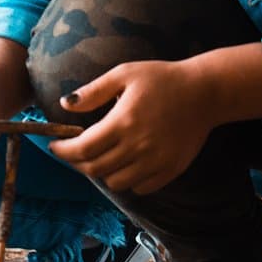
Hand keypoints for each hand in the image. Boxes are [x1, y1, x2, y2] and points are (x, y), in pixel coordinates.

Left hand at [49, 60, 217, 194]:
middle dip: (77, 163)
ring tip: (100, 156)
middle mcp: (138, 146)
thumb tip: (65, 105)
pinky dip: (128, 180)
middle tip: (73, 152)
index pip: (82, 149)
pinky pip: (140, 187)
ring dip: (102, 172)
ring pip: (116, 182)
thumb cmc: (163, 79)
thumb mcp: (124, 74)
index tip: (55, 146)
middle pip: (95, 169)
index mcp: (123, 122)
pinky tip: (125, 163)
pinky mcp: (171, 170)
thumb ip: (93, 91)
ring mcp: (156, 161)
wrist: (206, 92)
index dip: (63, 151)